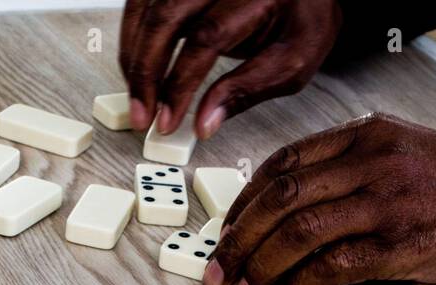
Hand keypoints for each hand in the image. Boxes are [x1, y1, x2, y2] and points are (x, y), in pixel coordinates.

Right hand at [120, 0, 342, 137]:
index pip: (206, 38)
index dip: (180, 84)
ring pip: (147, 6)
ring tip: (137, 96)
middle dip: (145, 72)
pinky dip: (134, 33)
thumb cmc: (302, 21)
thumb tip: (204, 123)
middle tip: (141, 114)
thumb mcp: (291, 63)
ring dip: (133, 54)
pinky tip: (137, 63)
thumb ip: (247, 91)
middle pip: (166, 17)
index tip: (168, 121)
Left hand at [203, 113, 435, 284]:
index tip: (228, 231)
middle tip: (220, 269)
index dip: (244, 202)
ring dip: (260, 266)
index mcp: (366, 134)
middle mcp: (370, 161)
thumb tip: (296, 219)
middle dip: (239, 238)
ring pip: (297, 232)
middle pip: (280, 198)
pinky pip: (333, 266)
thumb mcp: (406, 155)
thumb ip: (354, 173)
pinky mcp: (401, 244)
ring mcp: (385, 201)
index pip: (283, 164)